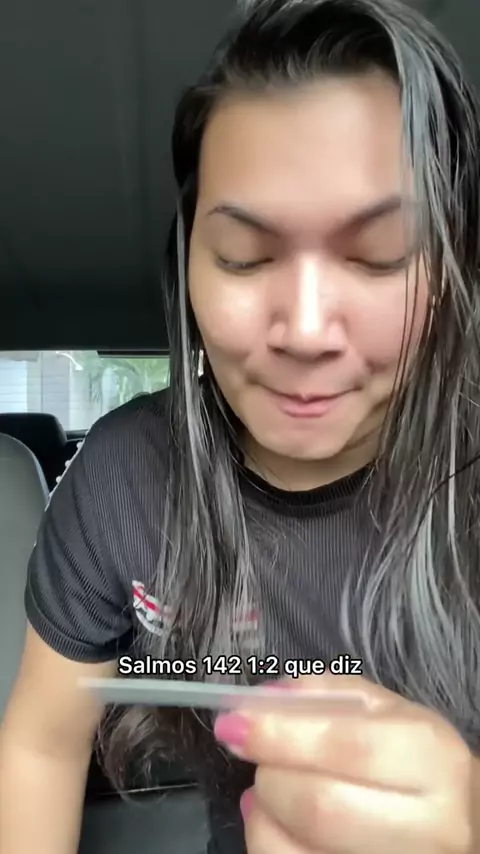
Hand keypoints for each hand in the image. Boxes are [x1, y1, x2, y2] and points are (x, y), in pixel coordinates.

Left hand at [214, 674, 475, 853]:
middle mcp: (429, 824)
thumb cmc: (412, 757)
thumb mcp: (384, 710)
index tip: (234, 724)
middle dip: (271, 776)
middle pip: (323, 807)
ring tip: (266, 790)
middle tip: (256, 758)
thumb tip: (259, 702)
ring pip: (302, 852)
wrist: (456, 820)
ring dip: (265, 815)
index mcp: (430, 757)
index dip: (281, 735)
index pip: (347, 746)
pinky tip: (273, 822)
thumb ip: (323, 694)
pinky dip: (268, 843)